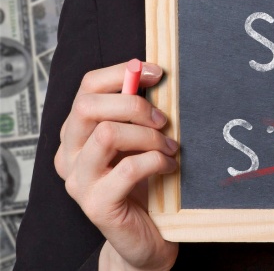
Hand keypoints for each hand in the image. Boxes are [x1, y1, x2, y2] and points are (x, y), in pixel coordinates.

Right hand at [54, 61, 177, 270]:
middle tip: (163, 121)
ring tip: (169, 147)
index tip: (156, 72)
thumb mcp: (138, 141)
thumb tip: (150, 72)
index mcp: (77, 134)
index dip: (121, 73)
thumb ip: (136, 113)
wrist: (145, 236)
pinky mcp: (96, 204)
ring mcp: (78, 181)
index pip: (86, 88)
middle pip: (88, 106)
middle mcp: (69, 154)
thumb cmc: (144, 183)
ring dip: (148, 136)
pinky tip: (169, 166)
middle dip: (134, 105)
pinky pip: (128, 168)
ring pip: (108, 134)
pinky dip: (156, 161)